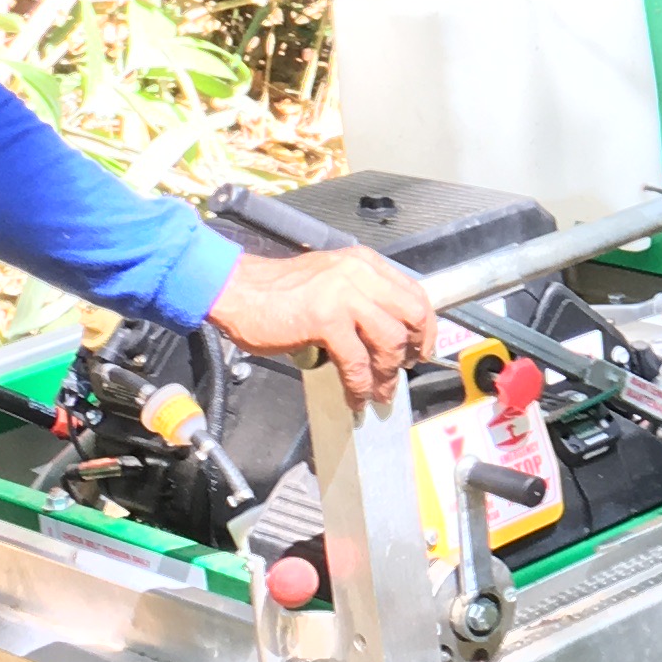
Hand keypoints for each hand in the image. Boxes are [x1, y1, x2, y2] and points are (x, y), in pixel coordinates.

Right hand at [212, 247, 435, 407]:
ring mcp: (344, 295)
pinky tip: (355, 397)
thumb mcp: (330, 283)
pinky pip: (356, 361)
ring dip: (387, 374)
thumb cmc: (276, 292)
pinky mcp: (326, 319)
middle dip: (414, 348)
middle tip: (404, 370)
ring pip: (389, 340)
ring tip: (379, 393)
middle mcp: (360, 274)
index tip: (420, 348)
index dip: (424, 326)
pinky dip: (359, 385)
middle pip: (413, 314)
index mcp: (364, 264)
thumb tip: (383, 337)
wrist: (236, 289)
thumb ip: (359, 300)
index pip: (414, 293)